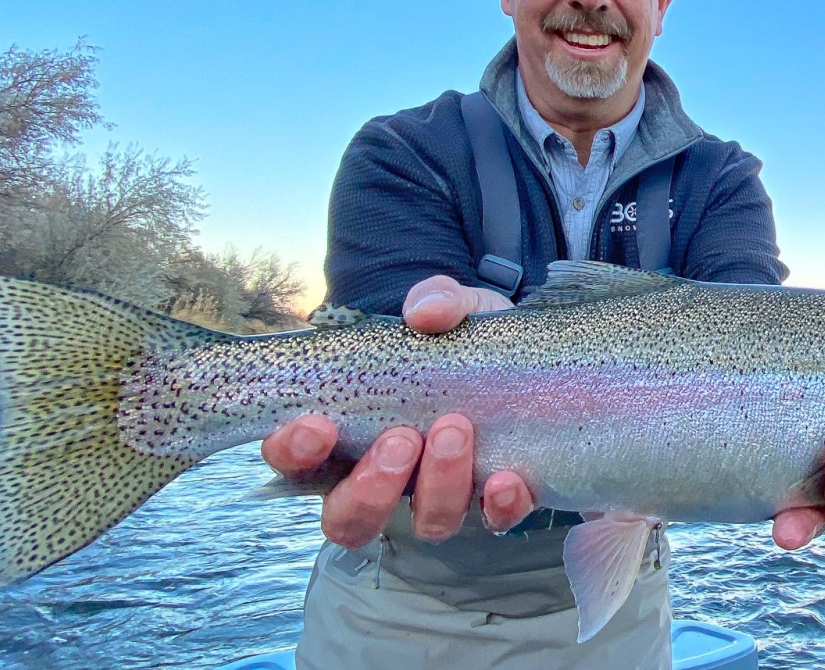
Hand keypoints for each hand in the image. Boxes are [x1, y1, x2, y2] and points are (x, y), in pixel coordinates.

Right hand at [260, 275, 536, 547]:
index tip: (316, 425)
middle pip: (349, 518)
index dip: (293, 454)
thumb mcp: (451, 309)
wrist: (531, 354)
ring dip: (436, 486)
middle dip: (369, 489)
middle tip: (399, 439)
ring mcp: (441, 496)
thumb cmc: (464, 338)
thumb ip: (434, 299)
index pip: (297, 463)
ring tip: (453, 432)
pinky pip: (493, 522)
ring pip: (423, 524)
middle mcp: (388, 478)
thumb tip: (423, 313)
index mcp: (349, 433)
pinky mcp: (495, 501)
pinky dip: (498, 506)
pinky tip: (508, 479)